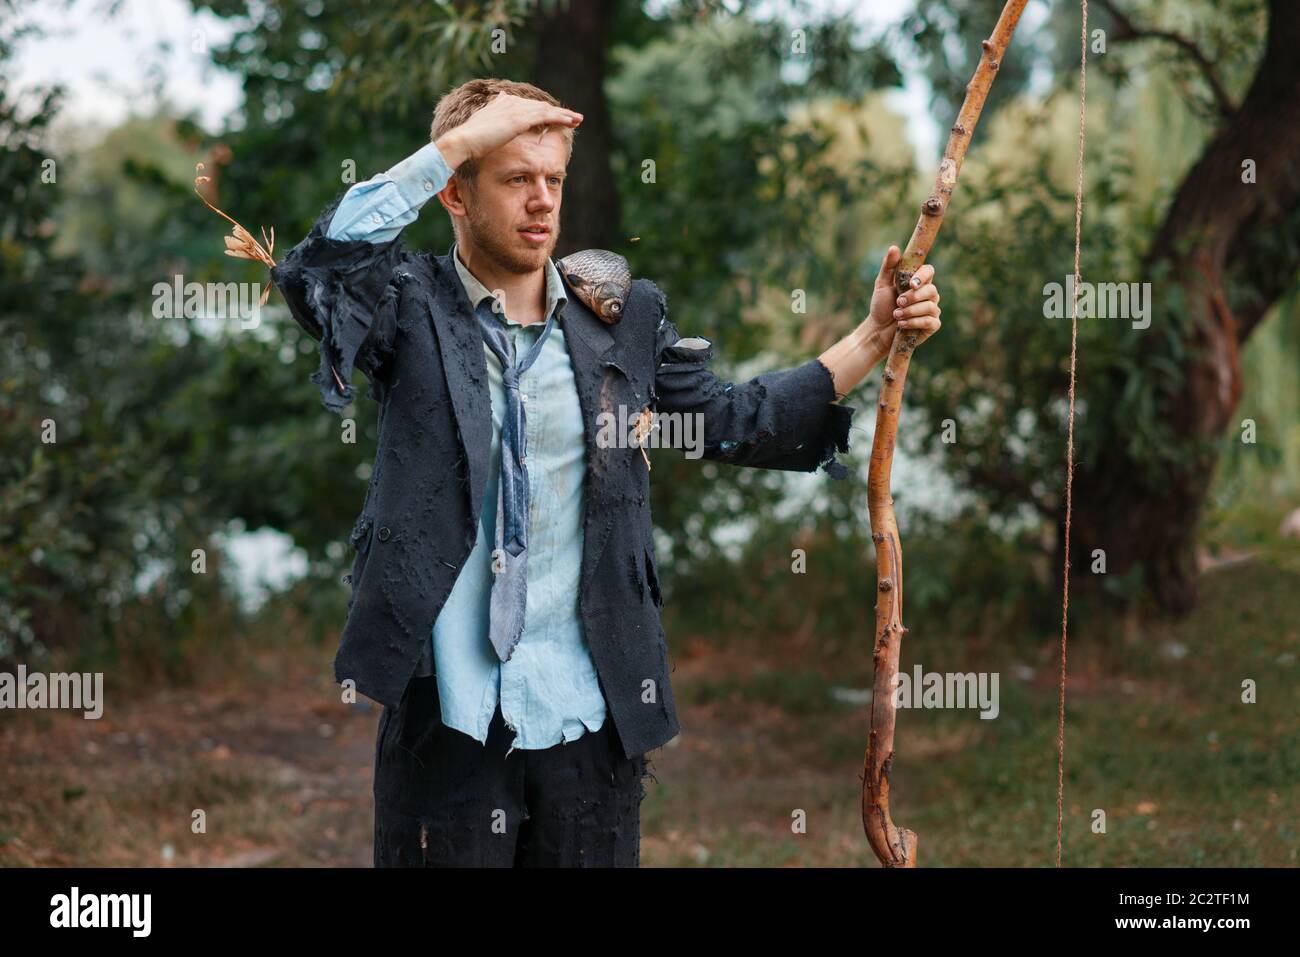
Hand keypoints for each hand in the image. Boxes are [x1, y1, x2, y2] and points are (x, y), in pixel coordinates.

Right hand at [435, 93, 582, 168]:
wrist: (463, 142)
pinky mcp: (520, 119)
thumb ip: (490, 126)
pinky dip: (561, 118)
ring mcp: (515, 109)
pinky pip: (547, 116)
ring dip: (564, 115)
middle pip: (539, 106)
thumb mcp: (482, 132)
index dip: (542, 112)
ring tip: (578, 119)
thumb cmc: (469, 143)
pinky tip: (572, 122)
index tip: (553, 117)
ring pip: (546, 110)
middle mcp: (510, 103)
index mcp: (501, 104)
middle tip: (572, 117)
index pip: (527, 106)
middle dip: (556, 112)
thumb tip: (490, 128)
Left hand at [863, 245, 941, 352]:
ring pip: (930, 307)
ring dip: (910, 311)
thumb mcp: (881, 284)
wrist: (878, 329)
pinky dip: (914, 323)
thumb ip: (888, 267)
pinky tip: (902, 325)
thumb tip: (894, 247)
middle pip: (932, 290)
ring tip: (896, 315)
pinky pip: (930, 321)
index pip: (929, 271)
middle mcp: (928, 294)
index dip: (923, 276)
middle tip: (898, 302)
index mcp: (918, 282)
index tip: (911, 283)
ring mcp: (932, 310)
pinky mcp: (932, 325)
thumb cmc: (881, 306)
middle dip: (913, 297)